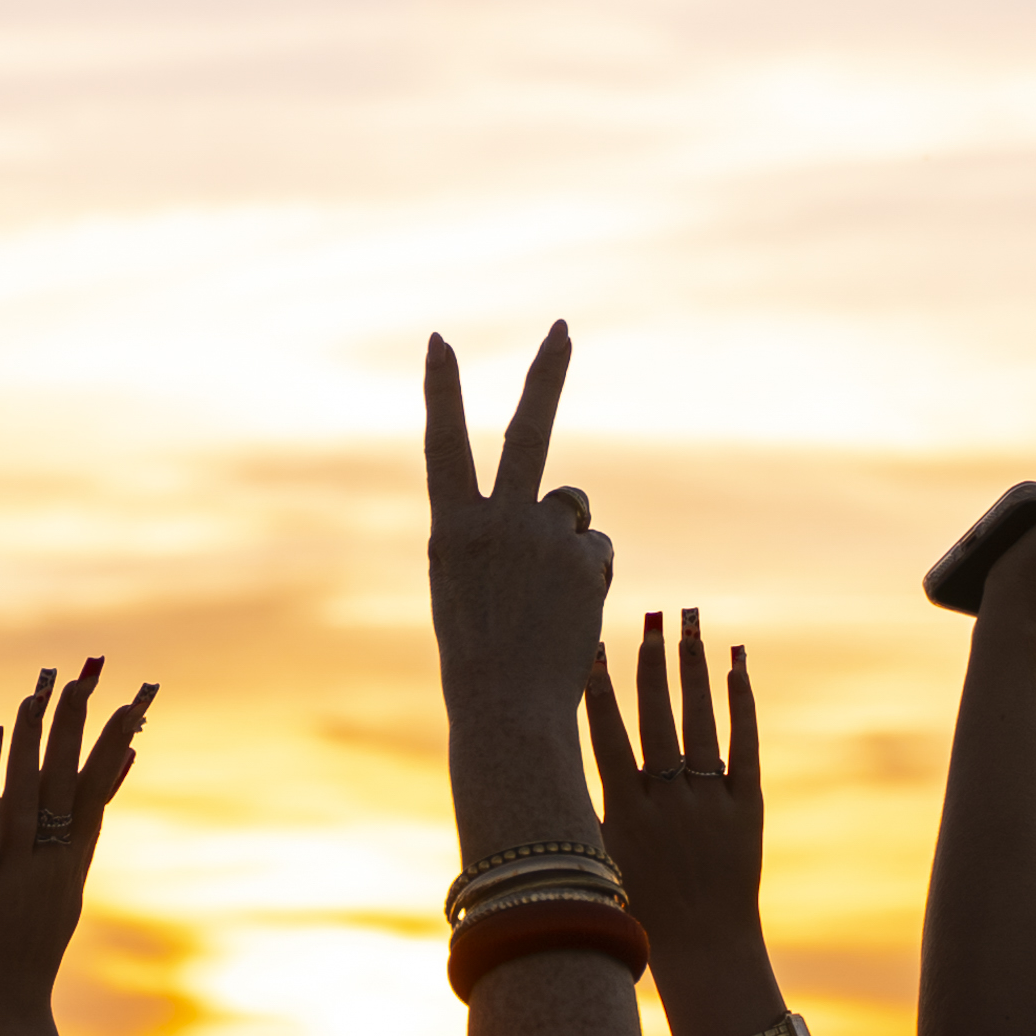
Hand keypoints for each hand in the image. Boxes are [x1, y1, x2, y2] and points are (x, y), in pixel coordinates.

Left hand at [0, 659, 153, 1035]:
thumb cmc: (23, 953)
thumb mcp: (61, 894)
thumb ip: (77, 843)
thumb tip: (97, 799)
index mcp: (73, 862)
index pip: (99, 790)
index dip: (116, 743)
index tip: (135, 700)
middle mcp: (52, 862)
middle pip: (70, 782)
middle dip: (80, 726)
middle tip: (90, 676)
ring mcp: (16, 872)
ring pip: (29, 794)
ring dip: (34, 741)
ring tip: (41, 693)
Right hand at [424, 327, 612, 852]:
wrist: (506, 710)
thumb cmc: (480, 658)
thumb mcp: (467, 588)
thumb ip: (502, 538)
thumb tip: (567, 508)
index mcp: (449, 529)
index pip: (442, 444)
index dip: (442, 390)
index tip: (439, 339)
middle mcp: (495, 519)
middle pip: (528, 430)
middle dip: (546, 373)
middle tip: (563, 326)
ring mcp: (542, 535)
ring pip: (572, 512)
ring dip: (569, 543)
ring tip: (547, 602)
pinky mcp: (584, 558)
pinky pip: (596, 551)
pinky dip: (590, 578)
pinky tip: (569, 614)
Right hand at [584, 610, 763, 974]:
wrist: (705, 948)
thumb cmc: (643, 910)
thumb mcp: (604, 860)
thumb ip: (585, 812)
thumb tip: (545, 772)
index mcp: (625, 812)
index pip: (608, 737)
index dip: (599, 690)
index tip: (594, 647)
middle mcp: (667, 800)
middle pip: (657, 717)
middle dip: (651, 662)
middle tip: (650, 615)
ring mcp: (710, 801)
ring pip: (699, 721)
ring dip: (693, 667)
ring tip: (689, 620)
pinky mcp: (747, 807)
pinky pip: (744, 744)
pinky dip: (740, 702)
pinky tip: (736, 664)